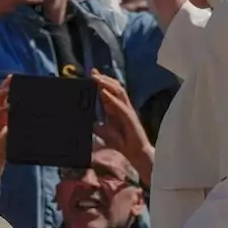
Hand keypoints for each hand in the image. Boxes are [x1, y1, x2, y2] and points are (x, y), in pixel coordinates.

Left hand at [92, 70, 153, 184]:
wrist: (137, 154)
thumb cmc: (124, 144)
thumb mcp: (106, 134)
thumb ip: (99, 128)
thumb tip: (90, 123)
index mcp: (116, 109)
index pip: (109, 91)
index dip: (101, 82)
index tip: (91, 73)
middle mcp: (123, 107)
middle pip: (114, 87)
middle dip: (104, 78)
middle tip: (93, 72)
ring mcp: (128, 111)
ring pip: (119, 92)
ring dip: (107, 84)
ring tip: (97, 78)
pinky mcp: (131, 118)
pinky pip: (121, 106)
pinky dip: (112, 98)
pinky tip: (104, 93)